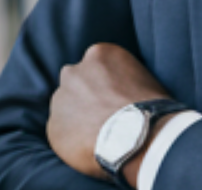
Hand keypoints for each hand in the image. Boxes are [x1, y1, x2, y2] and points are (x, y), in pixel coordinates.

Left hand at [47, 42, 171, 184]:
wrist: (137, 135)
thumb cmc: (147, 106)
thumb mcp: (140, 75)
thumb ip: (121, 75)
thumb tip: (120, 86)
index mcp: (98, 54)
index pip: (94, 65)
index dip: (102, 83)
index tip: (110, 97)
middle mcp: (74, 71)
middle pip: (74, 82)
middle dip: (83, 96)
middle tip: (100, 114)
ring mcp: (61, 99)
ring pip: (64, 107)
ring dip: (74, 117)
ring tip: (95, 134)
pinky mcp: (53, 126)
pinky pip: (60, 132)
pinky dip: (70, 139)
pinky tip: (88, 147)